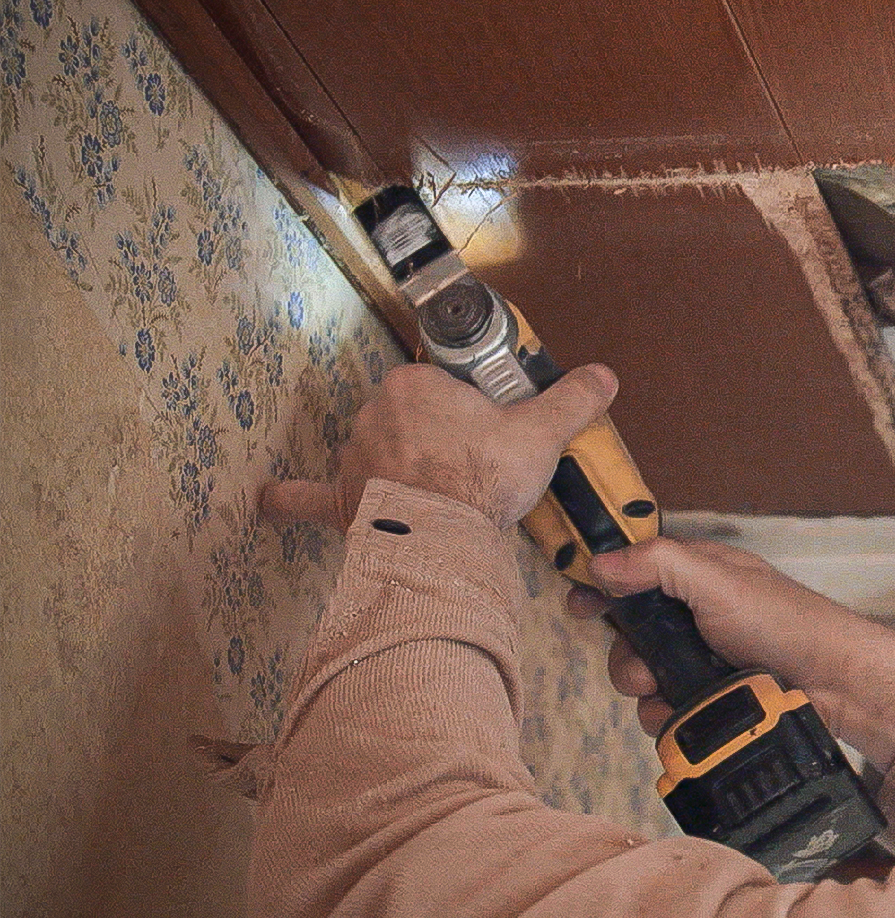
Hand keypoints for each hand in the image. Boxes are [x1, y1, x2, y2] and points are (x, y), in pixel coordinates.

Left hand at [259, 362, 617, 531]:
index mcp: (414, 386)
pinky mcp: (340, 501)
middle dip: (435, 436)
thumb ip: (571, 401)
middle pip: (409, 417)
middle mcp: (373, 414)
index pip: (441, 384)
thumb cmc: (485, 480)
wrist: (444, 540)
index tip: (491, 430)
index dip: (469, 408)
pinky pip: (306, 497)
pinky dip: (288, 500)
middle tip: (472, 467)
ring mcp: (352, 458)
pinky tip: (266, 501)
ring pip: (374, 452)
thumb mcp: (541, 434)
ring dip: (393, 467)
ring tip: (431, 494)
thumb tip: (605, 377)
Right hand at [567, 538, 894, 769]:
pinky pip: (667, 711)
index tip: (578, 607)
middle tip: (642, 673)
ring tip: (666, 698)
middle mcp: (696, 616)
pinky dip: (666, 717)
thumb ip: (659, 565)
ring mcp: (703, 661)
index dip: (602, 588)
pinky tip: (681, 720)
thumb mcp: (719, 581)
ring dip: (645, 692)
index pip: (634, 574)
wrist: (835, 683)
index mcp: (698, 576)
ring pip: (644, 678)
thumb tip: (601, 562)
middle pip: (631, 636)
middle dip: (626, 657)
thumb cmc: (785, 621)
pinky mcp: (712, 699)